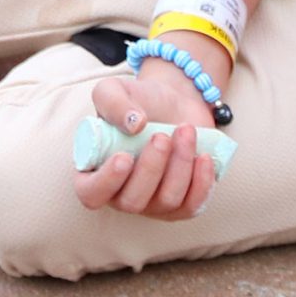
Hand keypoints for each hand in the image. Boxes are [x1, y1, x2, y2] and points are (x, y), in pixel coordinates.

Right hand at [73, 67, 217, 221]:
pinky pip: (192, 206)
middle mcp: (121, 195)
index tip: (124, 157)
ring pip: (166, 201)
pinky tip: (204, 156)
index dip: (107, 182)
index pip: (91, 194)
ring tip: (186, 130)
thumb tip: (134, 126)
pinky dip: (201, 183)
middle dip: (151, 168)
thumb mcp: (114, 90)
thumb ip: (112, 102)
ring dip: (179, 166)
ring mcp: (153, 204)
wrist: (175, 102)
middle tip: (162, 136)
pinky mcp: (183, 203)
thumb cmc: (138, 101)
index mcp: (95, 172)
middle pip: (133, 201)